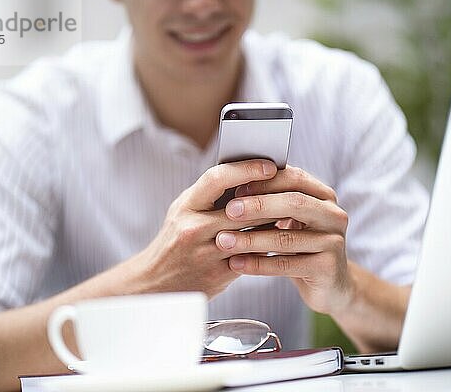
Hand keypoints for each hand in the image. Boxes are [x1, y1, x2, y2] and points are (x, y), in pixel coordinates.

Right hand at [127, 159, 279, 298]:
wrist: (155, 284)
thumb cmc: (175, 241)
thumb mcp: (183, 212)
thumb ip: (209, 195)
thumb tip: (247, 175)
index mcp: (185, 207)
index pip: (218, 178)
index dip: (247, 169)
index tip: (270, 166)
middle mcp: (194, 229)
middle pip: (244, 208)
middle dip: (272, 198)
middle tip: (295, 189)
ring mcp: (207, 254)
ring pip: (253, 234)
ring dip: (275, 224)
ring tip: (292, 213)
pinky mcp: (219, 276)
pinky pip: (253, 258)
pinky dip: (268, 247)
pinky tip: (281, 240)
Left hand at [214, 166, 352, 314]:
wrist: (330, 286)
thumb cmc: (301, 247)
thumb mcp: (292, 221)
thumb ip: (274, 202)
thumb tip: (233, 184)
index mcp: (324, 196)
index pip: (295, 178)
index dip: (265, 181)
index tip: (235, 188)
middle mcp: (334, 215)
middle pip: (294, 203)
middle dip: (258, 205)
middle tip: (229, 210)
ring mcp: (333, 242)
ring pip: (286, 238)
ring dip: (251, 239)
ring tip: (223, 240)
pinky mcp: (327, 269)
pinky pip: (286, 264)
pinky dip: (258, 264)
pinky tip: (236, 263)